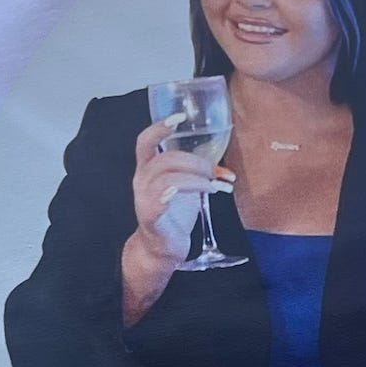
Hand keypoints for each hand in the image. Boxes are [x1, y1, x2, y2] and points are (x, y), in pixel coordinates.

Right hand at [127, 117, 221, 261]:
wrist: (163, 249)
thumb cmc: (174, 214)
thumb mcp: (186, 187)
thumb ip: (197, 173)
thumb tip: (224, 169)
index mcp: (147, 169)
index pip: (145, 141)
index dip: (160, 127)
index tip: (180, 117)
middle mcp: (141, 181)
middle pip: (165, 160)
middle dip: (194, 162)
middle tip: (213, 171)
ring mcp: (143, 200)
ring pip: (167, 179)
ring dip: (194, 179)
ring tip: (211, 186)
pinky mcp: (151, 219)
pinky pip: (158, 203)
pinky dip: (173, 194)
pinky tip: (189, 193)